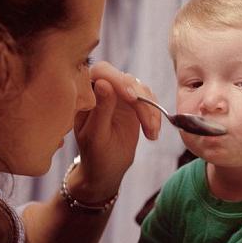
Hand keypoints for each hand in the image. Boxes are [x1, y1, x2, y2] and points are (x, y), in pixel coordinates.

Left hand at [71, 61, 160, 201]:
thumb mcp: (96, 136)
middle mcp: (103, 90)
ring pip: (142, 89)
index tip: (132, 98)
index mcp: (86, 94)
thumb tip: (105, 83)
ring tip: (152, 133)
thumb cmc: (95, 155)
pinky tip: (153, 134)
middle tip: (148, 123)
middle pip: (127, 79)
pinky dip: (155, 116)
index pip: (102, 72)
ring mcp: (120, 96)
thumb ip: (100, 110)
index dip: (119, 80)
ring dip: (151, 111)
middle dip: (141, 101)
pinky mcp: (134, 105)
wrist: (106, 169)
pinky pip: (150, 101)